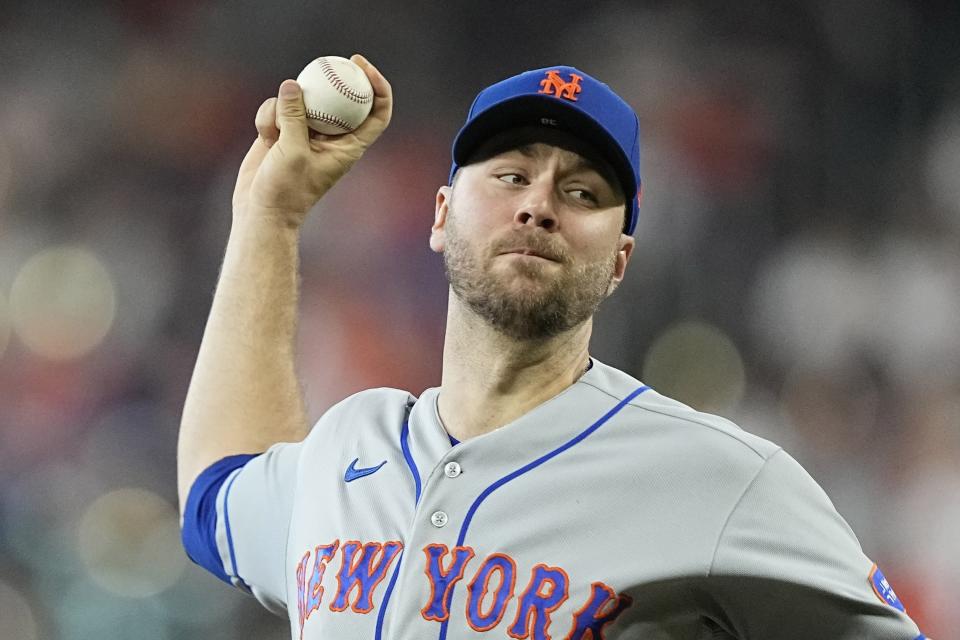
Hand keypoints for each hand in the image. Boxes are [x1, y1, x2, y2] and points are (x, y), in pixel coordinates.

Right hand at [232, 54, 392, 228]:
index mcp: (349, 147)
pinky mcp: (282, 132)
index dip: (378, 88)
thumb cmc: (286, 191)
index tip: (364, 68)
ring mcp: (306, 133)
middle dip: (334, 78)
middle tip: (328, 61)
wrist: (261, 211)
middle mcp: (331, 138)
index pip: (377, 114)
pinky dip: (269, 117)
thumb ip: (295, 116)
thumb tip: (292, 85)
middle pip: (341, 98)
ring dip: (285, 107)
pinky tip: (263, 136)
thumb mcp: (294, 151)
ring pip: (301, 100)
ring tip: (275, 132)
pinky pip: (277, 109)